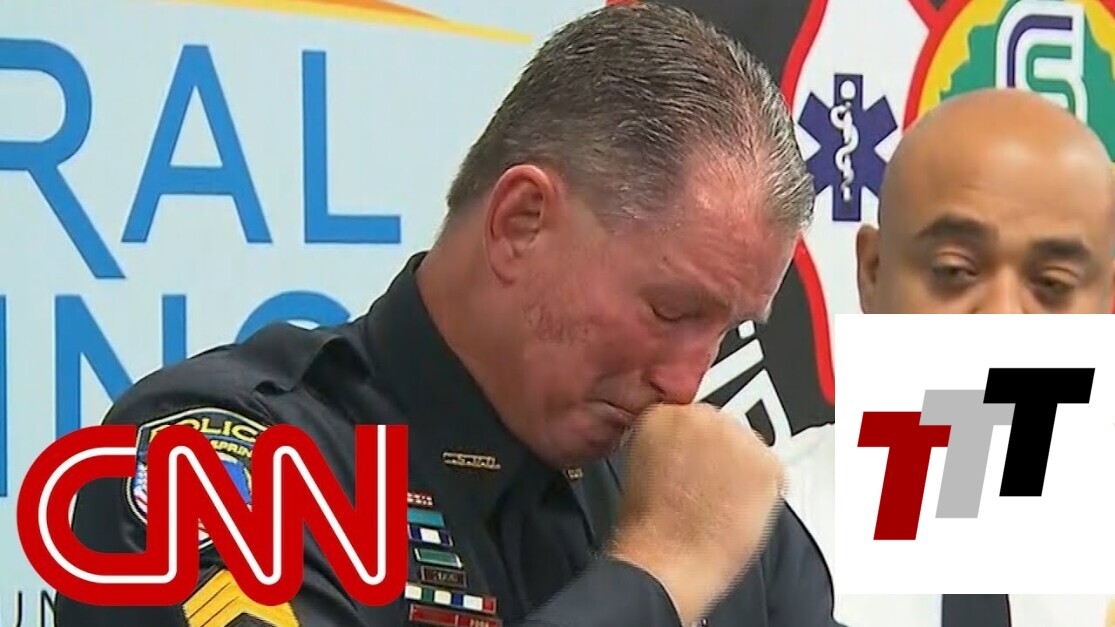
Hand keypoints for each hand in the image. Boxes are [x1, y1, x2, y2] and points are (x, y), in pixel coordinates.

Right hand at [608, 403, 784, 625]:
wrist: (666, 558)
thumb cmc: (650, 529)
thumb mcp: (642, 468)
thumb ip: (667, 446)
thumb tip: (686, 450)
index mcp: (664, 415)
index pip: (690, 417)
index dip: (693, 447)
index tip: (690, 464)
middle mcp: (703, 417)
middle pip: (723, 428)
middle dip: (720, 455)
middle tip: (707, 487)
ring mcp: (737, 439)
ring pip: (750, 448)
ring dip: (742, 472)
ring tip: (721, 503)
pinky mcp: (766, 465)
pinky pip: (773, 472)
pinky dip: (764, 492)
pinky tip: (739, 511)